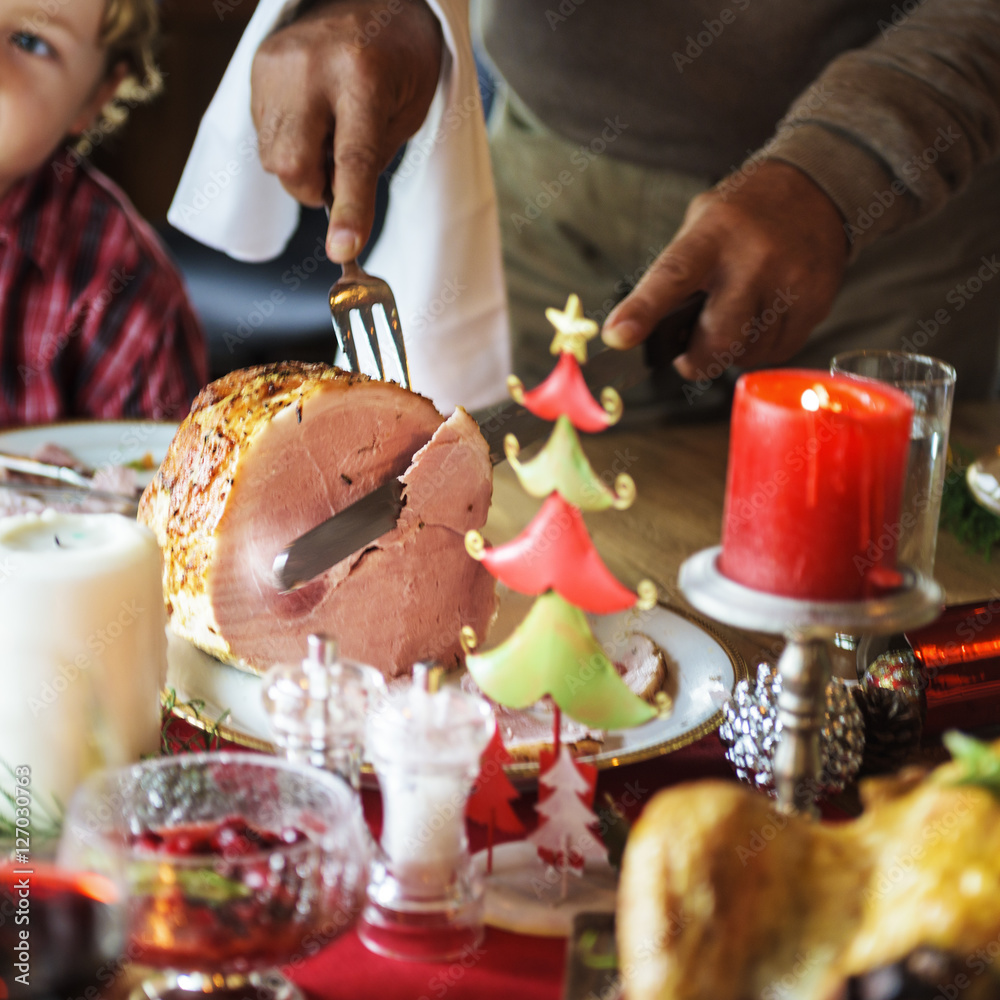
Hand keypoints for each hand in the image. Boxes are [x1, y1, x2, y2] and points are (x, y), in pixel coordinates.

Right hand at [250, 0, 442, 261]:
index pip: (353, 160)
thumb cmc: (402, 59)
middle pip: (292, 165)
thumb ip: (371, 162)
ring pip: (272, 157)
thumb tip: (337, 211)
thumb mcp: (408, 113)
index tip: (343, 251)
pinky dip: (288, 142)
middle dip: (312, 189)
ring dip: (301, 166)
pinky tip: (311, 117)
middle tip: (338, 174)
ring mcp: (278, 63)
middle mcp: (312, 67)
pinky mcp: (258, 64)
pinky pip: (263, 134)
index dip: (348, 210)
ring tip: (329, 132)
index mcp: (363, 76)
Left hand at [602, 160, 848, 381]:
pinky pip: (779, 352)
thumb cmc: (742, 217)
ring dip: (732, 351)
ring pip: (748, 352)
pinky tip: (762, 318)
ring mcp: (790, 282)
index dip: (642, 311)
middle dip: (697, 360)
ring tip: (735, 318)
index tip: (618, 338)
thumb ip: (675, 276)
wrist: (816, 188)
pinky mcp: (816, 303)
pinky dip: (762, 347)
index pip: (672, 277)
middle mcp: (754, 259)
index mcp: (713, 235)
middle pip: (718, 339)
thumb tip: (642, 333)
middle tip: (689, 356)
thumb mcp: (700, 226)